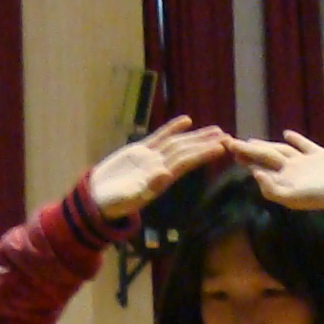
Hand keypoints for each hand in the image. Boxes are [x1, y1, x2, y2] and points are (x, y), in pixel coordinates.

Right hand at [86, 117, 228, 223]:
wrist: (96, 198)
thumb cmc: (112, 202)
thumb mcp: (128, 197)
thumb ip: (145, 187)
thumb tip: (164, 175)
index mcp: (160, 179)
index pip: (186, 162)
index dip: (203, 154)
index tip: (220, 147)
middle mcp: (160, 167)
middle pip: (186, 151)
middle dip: (205, 143)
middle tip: (227, 135)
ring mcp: (150, 158)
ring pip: (177, 143)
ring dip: (196, 136)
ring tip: (215, 129)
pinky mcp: (140, 151)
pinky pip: (160, 137)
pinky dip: (173, 128)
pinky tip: (187, 121)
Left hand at [232, 133, 323, 213]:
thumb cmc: (322, 195)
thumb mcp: (294, 197)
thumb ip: (272, 189)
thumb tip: (256, 175)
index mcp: (284, 180)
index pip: (259, 167)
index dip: (245, 158)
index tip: (230, 149)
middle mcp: (291, 171)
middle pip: (266, 157)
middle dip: (249, 150)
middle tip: (232, 142)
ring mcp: (305, 163)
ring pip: (281, 151)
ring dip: (267, 145)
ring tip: (252, 141)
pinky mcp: (319, 155)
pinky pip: (304, 145)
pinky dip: (295, 140)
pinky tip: (287, 134)